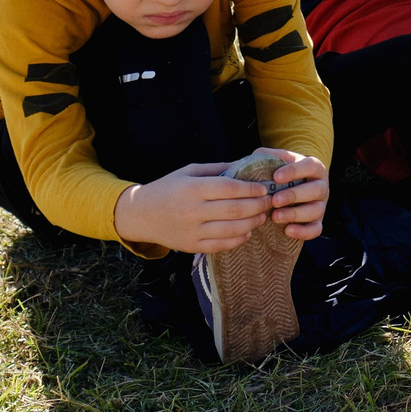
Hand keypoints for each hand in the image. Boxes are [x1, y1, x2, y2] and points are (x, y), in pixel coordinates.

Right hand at [114, 162, 273, 253]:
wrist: (140, 214)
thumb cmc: (168, 188)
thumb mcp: (188, 171)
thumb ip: (217, 169)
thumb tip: (246, 165)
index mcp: (193, 189)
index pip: (230, 188)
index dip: (251, 188)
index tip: (264, 188)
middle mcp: (193, 211)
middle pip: (235, 210)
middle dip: (258, 205)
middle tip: (270, 201)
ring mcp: (192, 231)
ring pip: (231, 229)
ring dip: (252, 223)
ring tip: (262, 216)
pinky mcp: (191, 246)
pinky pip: (221, 246)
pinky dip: (238, 240)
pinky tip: (247, 232)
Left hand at [256, 149, 328, 241]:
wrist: (290, 187)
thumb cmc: (280, 172)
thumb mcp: (275, 160)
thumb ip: (266, 156)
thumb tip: (253, 156)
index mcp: (314, 167)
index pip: (310, 166)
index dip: (294, 171)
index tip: (276, 177)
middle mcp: (321, 186)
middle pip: (317, 190)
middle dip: (294, 195)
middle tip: (274, 200)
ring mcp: (320, 205)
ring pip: (317, 210)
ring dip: (296, 214)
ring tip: (275, 217)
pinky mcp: (317, 222)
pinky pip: (316, 229)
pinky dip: (303, 232)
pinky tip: (287, 230)